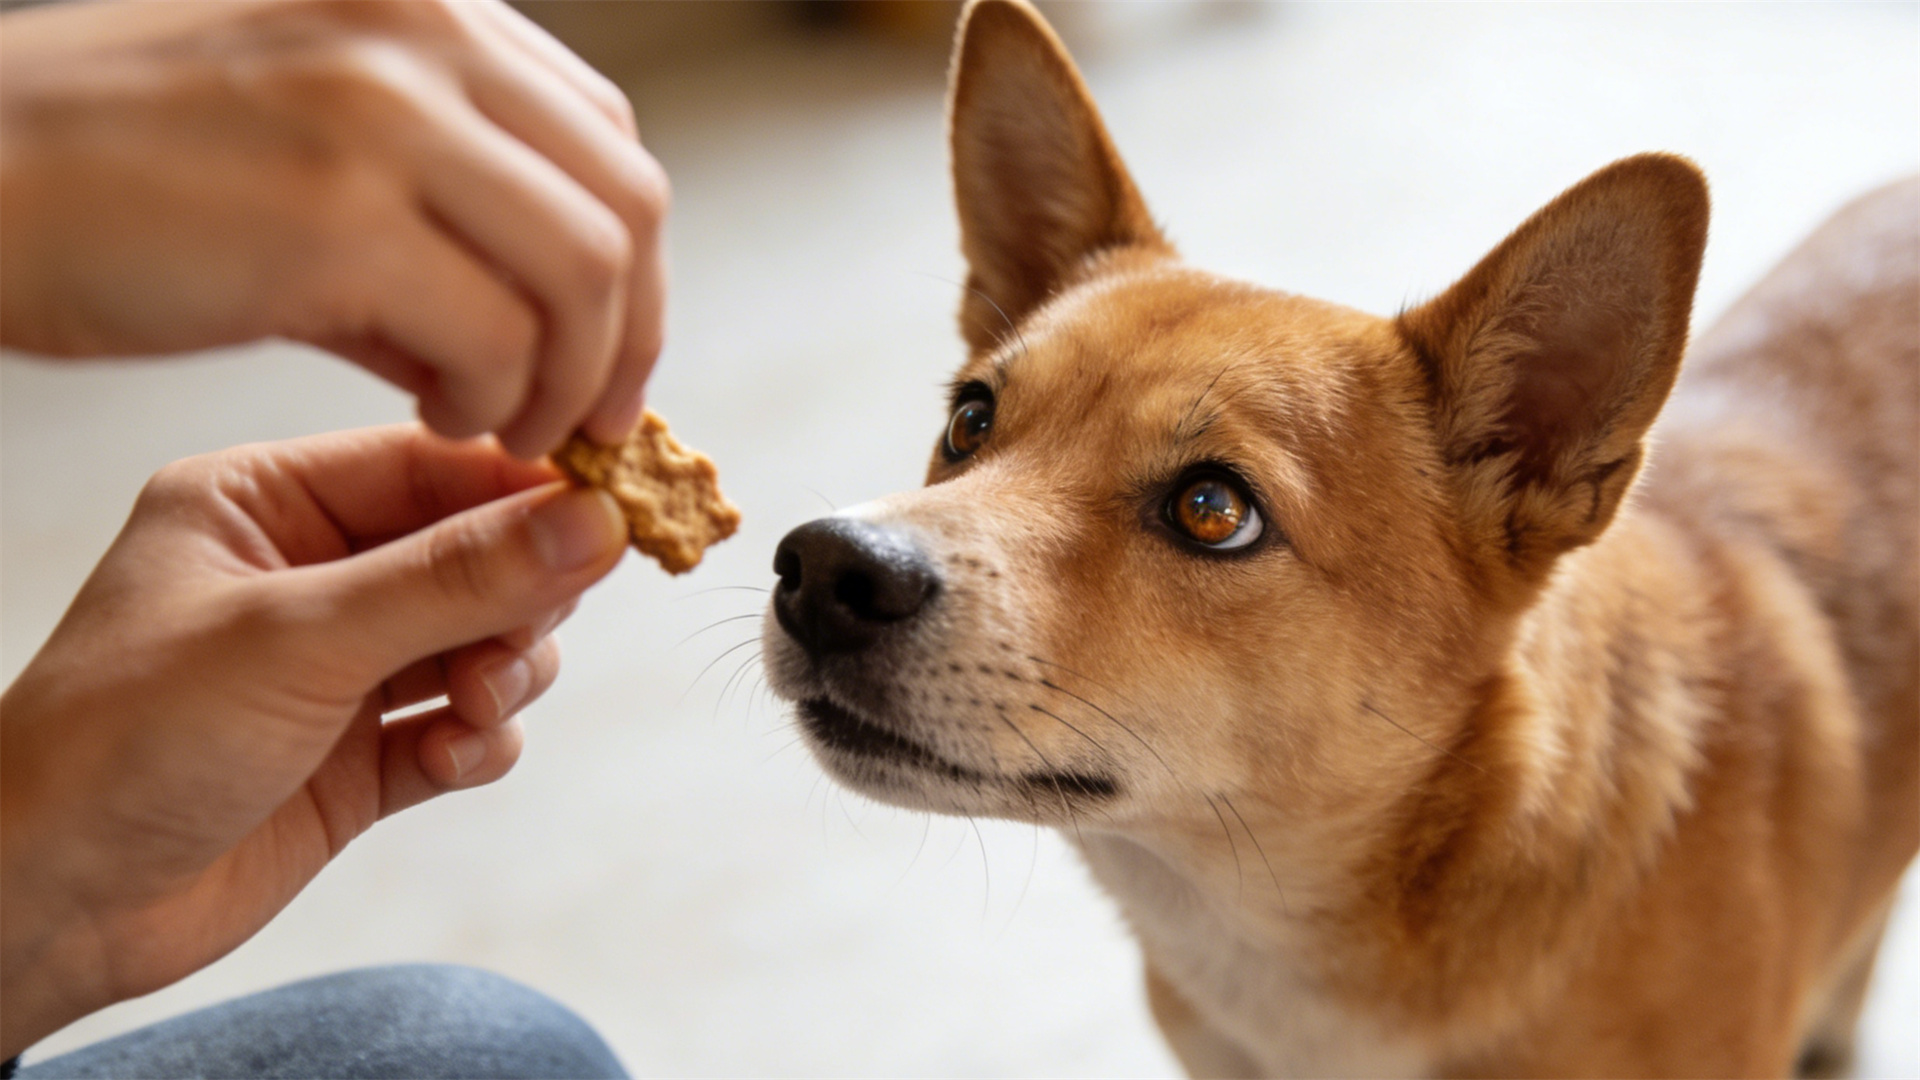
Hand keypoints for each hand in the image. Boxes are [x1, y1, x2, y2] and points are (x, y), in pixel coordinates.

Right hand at [0, 0, 667, 456]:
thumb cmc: (120, 163)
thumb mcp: (310, 134)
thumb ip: (440, 200)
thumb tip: (542, 324)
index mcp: (427, 3)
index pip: (609, 138)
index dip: (632, 262)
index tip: (611, 345)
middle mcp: (420, 36)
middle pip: (626, 206)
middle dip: (628, 335)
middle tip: (592, 415)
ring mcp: (382, 116)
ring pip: (583, 277)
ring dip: (568, 381)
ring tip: (505, 425)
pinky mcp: (336, 217)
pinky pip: (497, 338)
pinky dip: (495, 402)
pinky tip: (443, 416)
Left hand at [0, 426, 627, 1056]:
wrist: (51, 905)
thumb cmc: (120, 743)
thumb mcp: (300, 637)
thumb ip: (456, 578)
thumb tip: (589, 522)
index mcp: (264, 503)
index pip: (432, 464)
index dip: (527, 485)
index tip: (614, 507)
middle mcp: (308, 576)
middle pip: (474, 552)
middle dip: (517, 594)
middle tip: (528, 630)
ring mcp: (337, 669)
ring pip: (484, 640)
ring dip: (503, 673)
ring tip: (475, 706)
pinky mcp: (359, 756)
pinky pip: (465, 725)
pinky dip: (477, 740)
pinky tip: (446, 758)